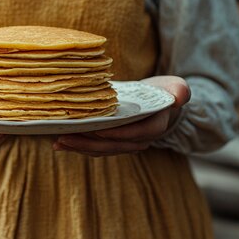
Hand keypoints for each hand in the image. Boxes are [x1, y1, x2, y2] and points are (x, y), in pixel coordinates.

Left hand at [53, 76, 189, 156]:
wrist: (161, 105)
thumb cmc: (166, 93)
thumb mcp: (176, 88)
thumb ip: (180, 91)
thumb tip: (180, 96)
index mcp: (154, 127)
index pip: (135, 133)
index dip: (117, 133)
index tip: (97, 129)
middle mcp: (139, 140)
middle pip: (113, 145)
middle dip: (88, 143)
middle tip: (65, 137)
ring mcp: (125, 144)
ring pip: (102, 149)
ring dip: (79, 147)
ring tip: (58, 141)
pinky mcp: (113, 143)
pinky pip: (96, 147)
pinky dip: (79, 145)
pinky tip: (60, 141)